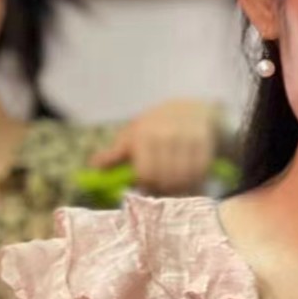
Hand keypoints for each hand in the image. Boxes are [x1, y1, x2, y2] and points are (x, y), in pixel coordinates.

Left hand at [92, 99, 222, 194]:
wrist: (191, 109)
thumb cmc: (156, 126)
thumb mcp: (133, 135)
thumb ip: (115, 153)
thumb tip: (93, 166)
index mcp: (144, 134)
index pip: (146, 173)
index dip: (147, 184)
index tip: (148, 186)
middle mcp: (165, 134)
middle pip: (165, 178)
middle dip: (164, 188)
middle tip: (164, 189)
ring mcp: (187, 137)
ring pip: (183, 177)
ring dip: (181, 188)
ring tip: (177, 187)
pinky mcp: (204, 142)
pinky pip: (200, 172)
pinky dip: (196, 181)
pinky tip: (192, 180)